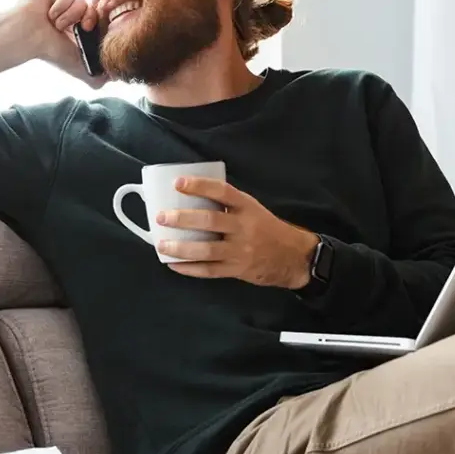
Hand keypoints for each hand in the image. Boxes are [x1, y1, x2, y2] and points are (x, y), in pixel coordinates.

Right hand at [31, 0, 104, 86]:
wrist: (28, 37)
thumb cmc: (49, 51)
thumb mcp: (76, 67)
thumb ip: (95, 78)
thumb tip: (113, 80)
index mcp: (79, 30)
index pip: (100, 22)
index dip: (99, 26)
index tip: (92, 32)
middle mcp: (72, 16)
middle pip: (94, 10)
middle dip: (87, 20)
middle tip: (80, 29)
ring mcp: (64, 2)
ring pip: (82, 2)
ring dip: (68, 17)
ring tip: (54, 24)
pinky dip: (61, 6)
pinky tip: (49, 14)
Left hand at [155, 177, 319, 288]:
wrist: (292, 256)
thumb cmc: (266, 229)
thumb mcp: (252, 209)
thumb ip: (228, 205)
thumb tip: (191, 198)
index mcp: (247, 207)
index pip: (222, 192)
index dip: (199, 186)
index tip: (178, 183)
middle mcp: (244, 227)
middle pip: (210, 221)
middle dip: (183, 219)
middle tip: (162, 217)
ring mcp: (240, 250)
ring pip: (207, 249)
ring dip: (181, 248)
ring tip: (162, 244)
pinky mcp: (237, 270)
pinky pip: (209, 270)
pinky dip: (189, 268)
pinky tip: (173, 264)